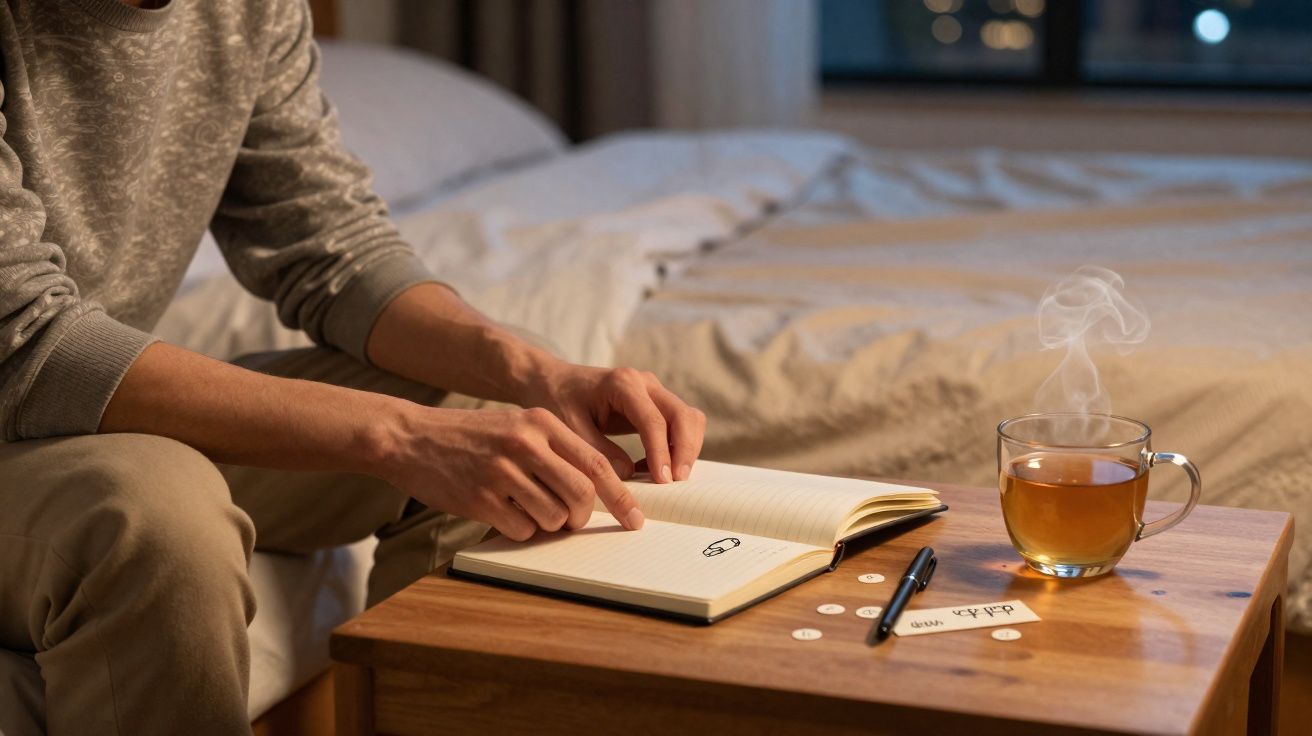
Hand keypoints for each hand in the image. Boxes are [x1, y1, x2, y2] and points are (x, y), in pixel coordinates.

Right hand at [382, 405, 643, 540]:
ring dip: (549, 524)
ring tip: (528, 509)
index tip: (635, 518)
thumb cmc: (471, 437)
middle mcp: (524, 444)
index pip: (596, 464)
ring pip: (553, 516)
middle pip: (581, 494)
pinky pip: (521, 529)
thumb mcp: (517, 426)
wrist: (410, 438)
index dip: (621, 496)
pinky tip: (503, 513)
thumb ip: (555, 449)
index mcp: (540, 423)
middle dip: (584, 516)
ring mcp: (501, 472)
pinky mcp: (480, 498)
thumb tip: (597, 489)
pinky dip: (521, 530)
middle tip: (573, 521)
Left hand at [523, 364, 706, 483]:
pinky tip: (655, 468)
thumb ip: (598, 451)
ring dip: (686, 448)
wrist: (553, 381)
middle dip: (685, 450)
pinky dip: (677, 446)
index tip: (662, 481)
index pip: (654, 421)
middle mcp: (645, 382)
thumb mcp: (570, 427)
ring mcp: (654, 390)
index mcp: (623, 384)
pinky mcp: (655, 403)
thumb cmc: (558, 401)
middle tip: (676, 482)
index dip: (661, 453)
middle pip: (683, 415)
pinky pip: (679, 423)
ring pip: (689, 418)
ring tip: (668, 478)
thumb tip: (629, 475)